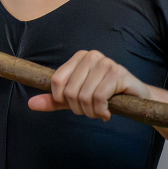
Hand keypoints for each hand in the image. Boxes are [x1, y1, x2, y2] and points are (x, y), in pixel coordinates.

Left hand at [28, 50, 150, 121]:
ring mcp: (106, 63)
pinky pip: (99, 98)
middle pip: (70, 91)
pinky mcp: (118, 73)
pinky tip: (108, 112)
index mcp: (79, 57)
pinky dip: (101, 112)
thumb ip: (54, 100)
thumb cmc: (105, 96)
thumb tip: (31, 104)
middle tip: (91, 111)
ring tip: (100, 112)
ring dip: (91, 112)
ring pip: (84, 96)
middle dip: (79, 109)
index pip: (56, 81)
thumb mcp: (76, 98)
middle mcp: (91, 56)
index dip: (61, 99)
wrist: (137, 99)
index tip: (74, 105)